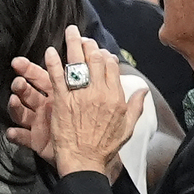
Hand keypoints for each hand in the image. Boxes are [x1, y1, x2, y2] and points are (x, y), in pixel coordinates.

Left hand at [11, 27, 141, 176]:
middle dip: (89, 46)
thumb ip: (136, 106)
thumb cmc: (105, 146)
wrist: (85, 160)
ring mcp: (80, 96)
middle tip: (82, 37)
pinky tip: (50, 51)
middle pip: (94, 61)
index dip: (105, 56)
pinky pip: (57, 77)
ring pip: (76, 64)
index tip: (100, 51)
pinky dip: (53, 62)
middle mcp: (99, 94)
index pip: (112, 68)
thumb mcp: (127, 127)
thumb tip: (143, 90)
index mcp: (115, 98)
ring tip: (70, 33)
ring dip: (73, 46)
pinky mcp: (62, 101)